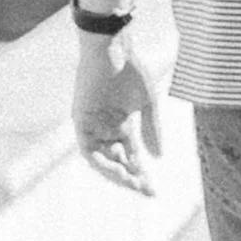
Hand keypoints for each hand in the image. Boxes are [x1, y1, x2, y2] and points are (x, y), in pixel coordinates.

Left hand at [73, 31, 163, 196]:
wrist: (113, 48)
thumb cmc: (131, 69)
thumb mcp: (147, 104)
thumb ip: (152, 130)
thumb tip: (159, 158)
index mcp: (122, 125)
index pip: (131, 157)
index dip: (141, 175)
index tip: (153, 191)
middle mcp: (106, 130)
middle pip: (117, 163)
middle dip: (130, 179)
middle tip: (144, 190)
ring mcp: (93, 127)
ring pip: (102, 161)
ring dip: (116, 174)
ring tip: (131, 182)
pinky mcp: (81, 122)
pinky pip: (89, 151)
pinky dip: (101, 162)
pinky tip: (116, 168)